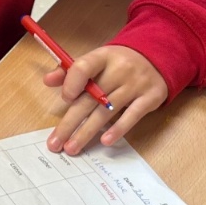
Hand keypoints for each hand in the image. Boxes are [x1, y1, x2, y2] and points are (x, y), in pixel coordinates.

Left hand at [44, 45, 167, 154]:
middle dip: (70, 122)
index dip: (72, 83)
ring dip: (87, 132)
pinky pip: (131, 116)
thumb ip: (71, 71)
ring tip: (72, 148)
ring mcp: (136, 84)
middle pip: (91, 98)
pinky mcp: (150, 98)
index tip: (65, 99)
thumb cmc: (119, 63)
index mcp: (103, 57)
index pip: (84, 67)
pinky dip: (117, 130)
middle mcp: (120, 69)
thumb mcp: (98, 60)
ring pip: (106, 111)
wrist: (157, 58)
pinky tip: (104, 141)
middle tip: (55, 142)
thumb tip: (47, 80)